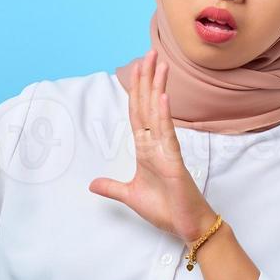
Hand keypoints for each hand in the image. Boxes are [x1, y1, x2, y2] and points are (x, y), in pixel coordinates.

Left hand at [88, 48, 216, 242]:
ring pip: (158, 114)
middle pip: (148, 106)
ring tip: (157, 63)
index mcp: (146, 150)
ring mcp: (166, 151)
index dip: (135, 91)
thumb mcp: (130, 196)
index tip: (136, 69)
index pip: (138, 114)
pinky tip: (162, 97)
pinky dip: (164, 116)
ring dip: (157, 88)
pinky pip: (168, 136)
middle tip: (148, 52)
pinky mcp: (175, 162)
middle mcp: (157, 145)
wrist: (187, 227)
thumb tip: (92, 184)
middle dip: (146, 79)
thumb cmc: (166, 210)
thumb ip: (112, 188)